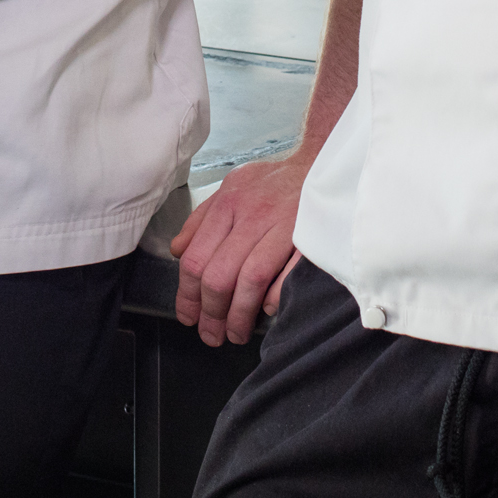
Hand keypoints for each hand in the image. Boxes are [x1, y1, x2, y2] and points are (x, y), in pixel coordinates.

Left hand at [170, 151, 310, 345]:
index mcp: (228, 203)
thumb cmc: (273, 182)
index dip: (188, 296)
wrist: (319, 163)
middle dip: (212, 313)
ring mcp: (283, 225)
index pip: (197, 259)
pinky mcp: (310, 235)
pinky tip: (267, 311)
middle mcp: (253, 214)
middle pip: (220, 274)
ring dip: (240, 316)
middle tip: (211, 334)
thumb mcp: (230, 189)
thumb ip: (201, 220)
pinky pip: (289, 274)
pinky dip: (276, 297)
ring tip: (235, 333)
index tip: (189, 317)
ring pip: (251, 280)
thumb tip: (178, 252)